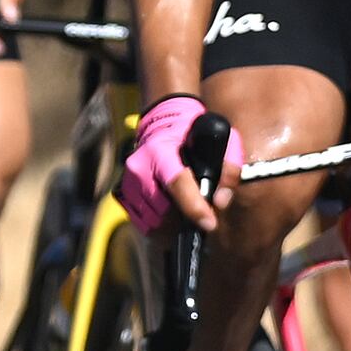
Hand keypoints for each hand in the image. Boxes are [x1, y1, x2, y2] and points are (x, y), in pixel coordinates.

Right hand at [116, 92, 226, 233]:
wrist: (161, 126)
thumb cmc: (194, 135)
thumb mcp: (220, 140)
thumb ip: (228, 168)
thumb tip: (220, 201)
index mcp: (161, 150)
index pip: (177, 183)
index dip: (194, 206)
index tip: (210, 223)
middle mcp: (139, 166)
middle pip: (166, 209)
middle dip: (186, 216)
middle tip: (202, 212)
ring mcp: (128, 182)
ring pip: (154, 220)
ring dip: (173, 222)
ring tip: (186, 209)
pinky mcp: (122, 195)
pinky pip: (142, 222)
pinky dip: (159, 224)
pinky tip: (171, 213)